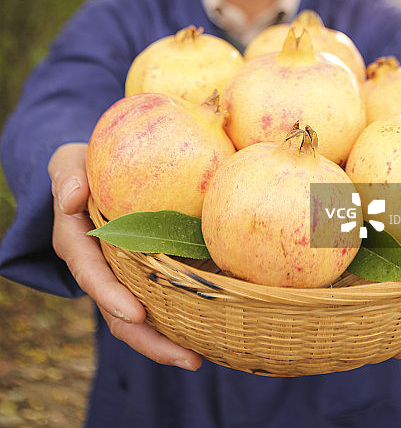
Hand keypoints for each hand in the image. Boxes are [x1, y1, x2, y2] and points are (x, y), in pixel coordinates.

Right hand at [48, 143, 201, 369]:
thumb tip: (74, 198)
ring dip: (167, 341)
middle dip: (149, 340)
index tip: (135, 314)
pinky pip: (160, 298)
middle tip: (186, 357)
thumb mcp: (68, 164)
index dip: (111, 296)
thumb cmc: (83, 166)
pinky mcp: (144, 273)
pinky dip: (180, 316)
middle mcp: (99, 268)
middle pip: (118, 313)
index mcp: (77, 244)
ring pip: (140, 317)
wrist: (96, 172)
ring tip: (199, 358)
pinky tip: (211, 327)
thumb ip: (67, 178)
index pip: (91, 274)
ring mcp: (122, 275)